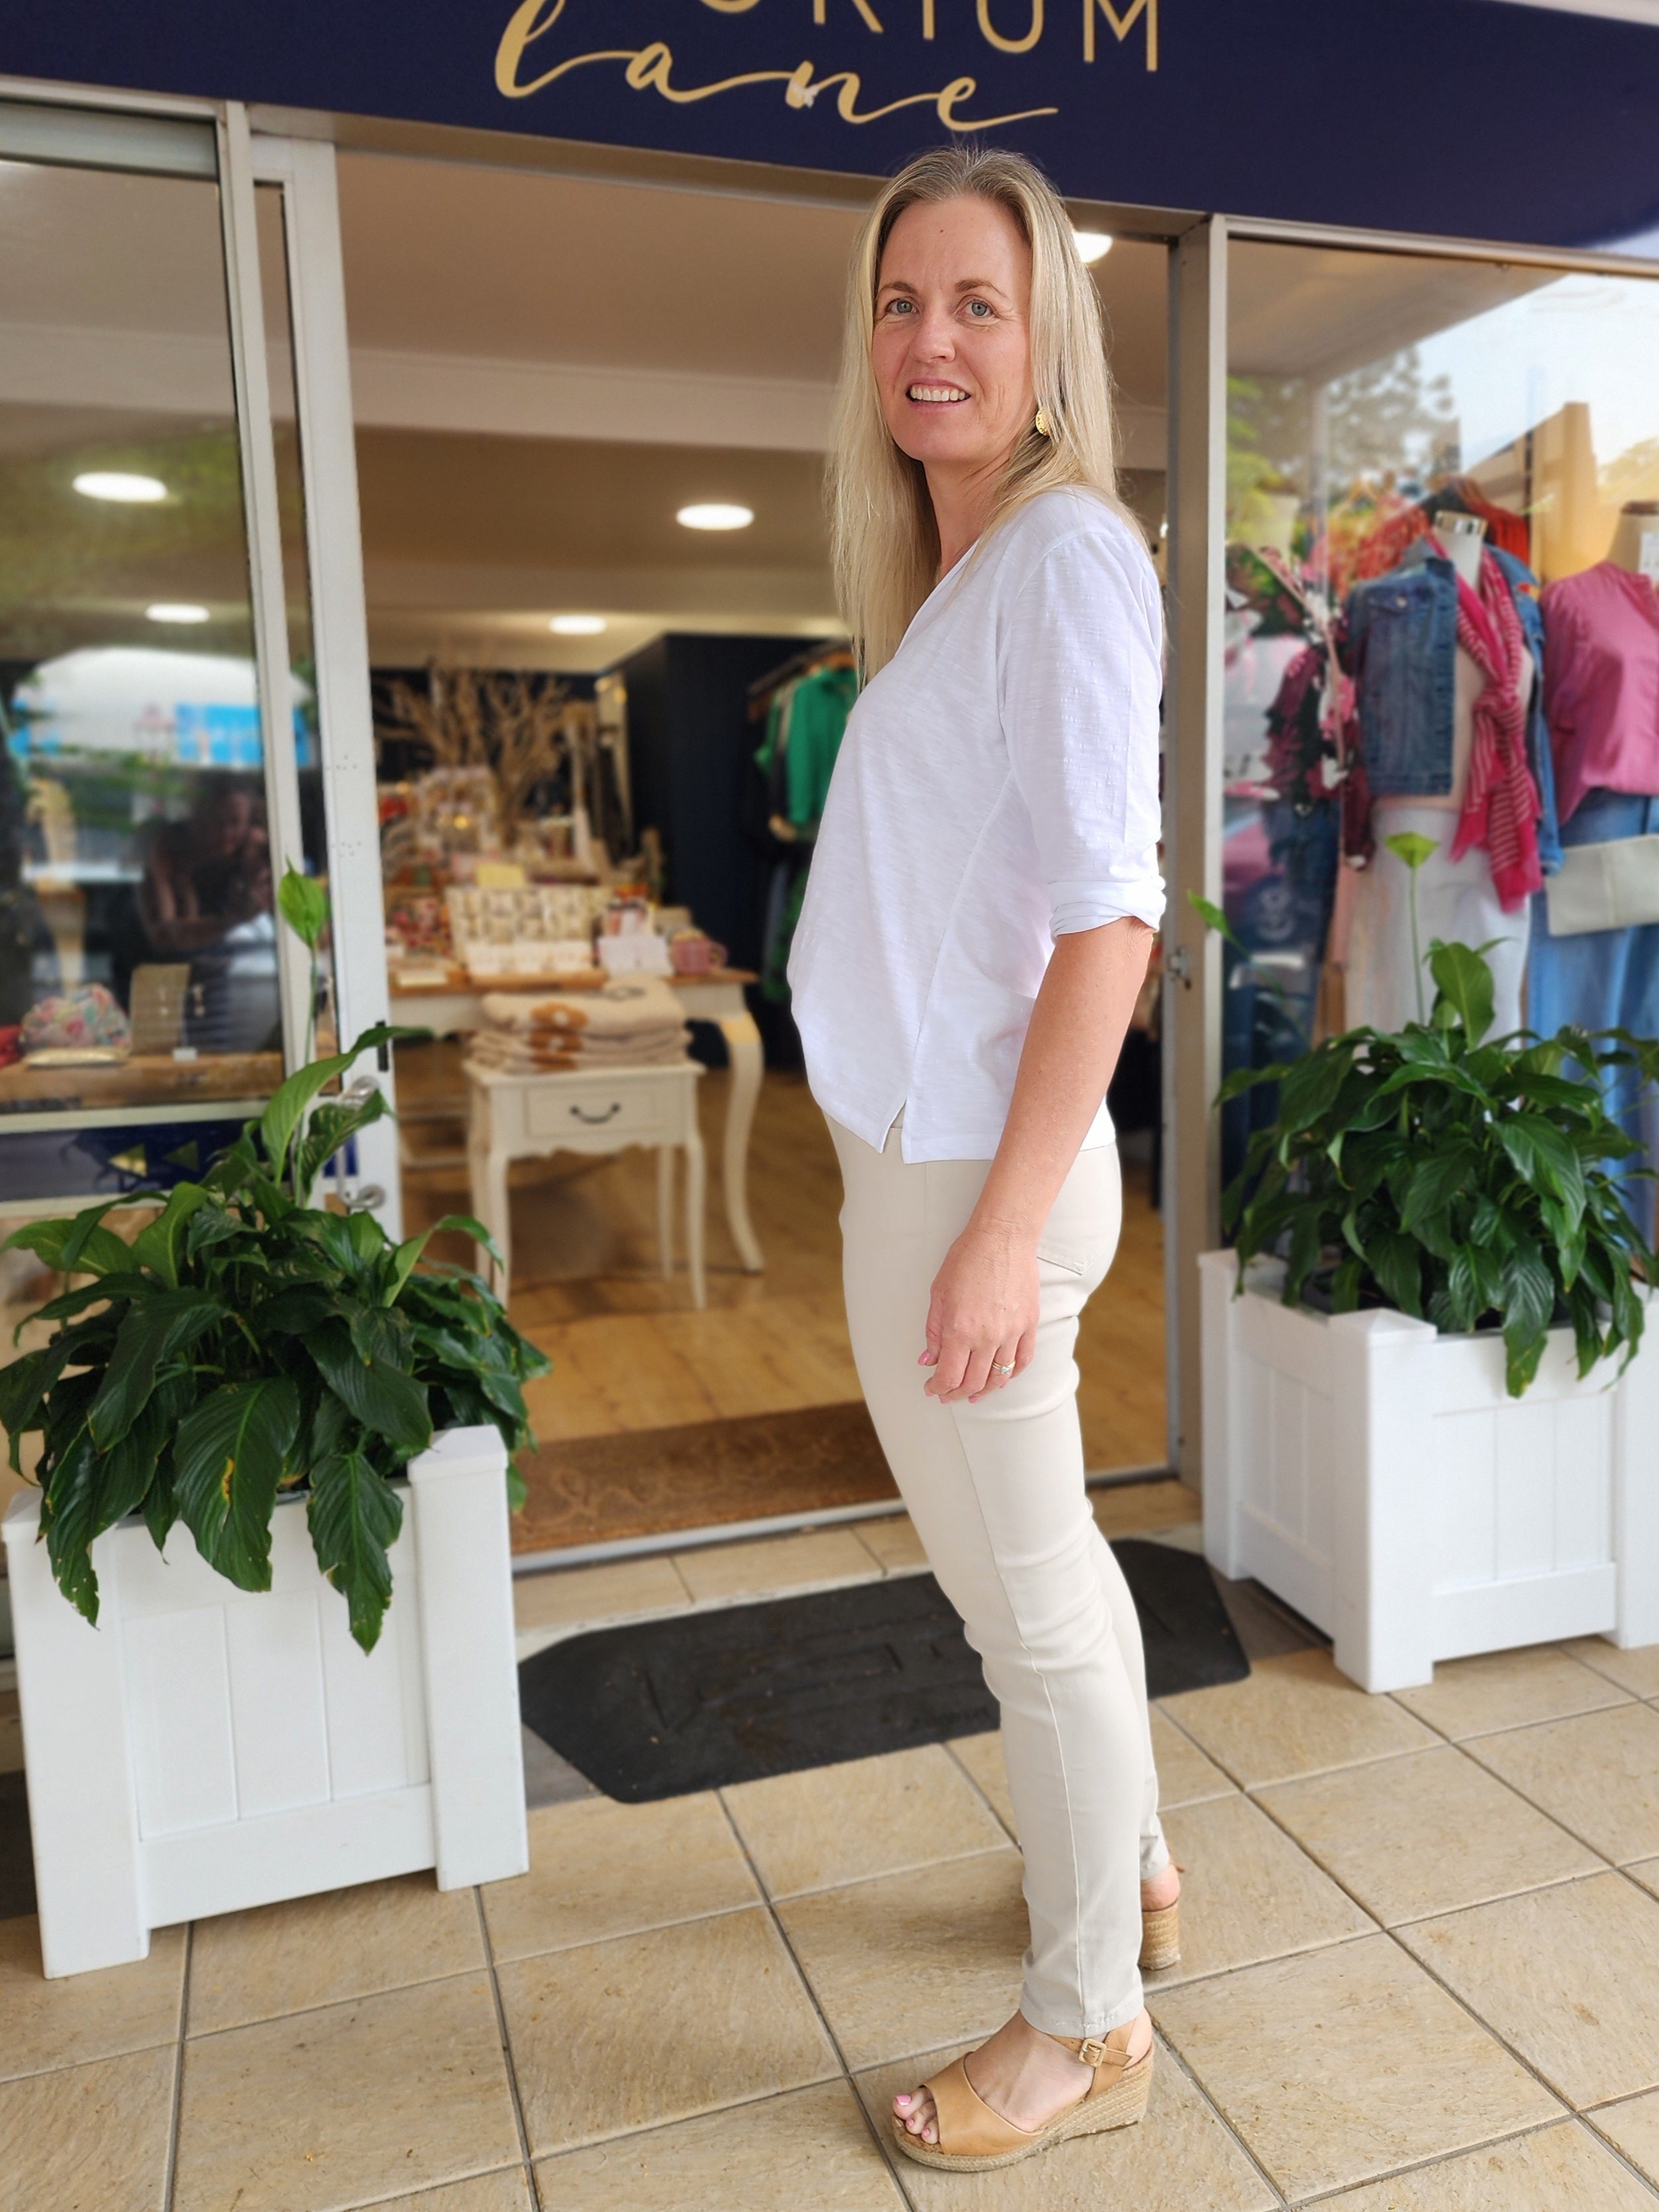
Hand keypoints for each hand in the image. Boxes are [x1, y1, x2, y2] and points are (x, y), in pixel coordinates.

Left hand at [920, 1220, 1038, 1402]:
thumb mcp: (939, 1294)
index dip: (938, 1388)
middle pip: (973, 1383)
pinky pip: (1022, 1360)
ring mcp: (1012, 1332)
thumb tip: (928, 1360)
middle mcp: (987, 1337)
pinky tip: (1001, 1377)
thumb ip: (934, 1331)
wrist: (1002, 1237)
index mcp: (960, 1330)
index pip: (949, 1376)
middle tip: (947, 1395)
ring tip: (973, 1394)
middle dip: (956, 1394)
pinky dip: (1011, 1375)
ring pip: (999, 1377)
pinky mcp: (1029, 1325)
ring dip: (983, 1391)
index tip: (931, 1388)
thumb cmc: (966, 1260)